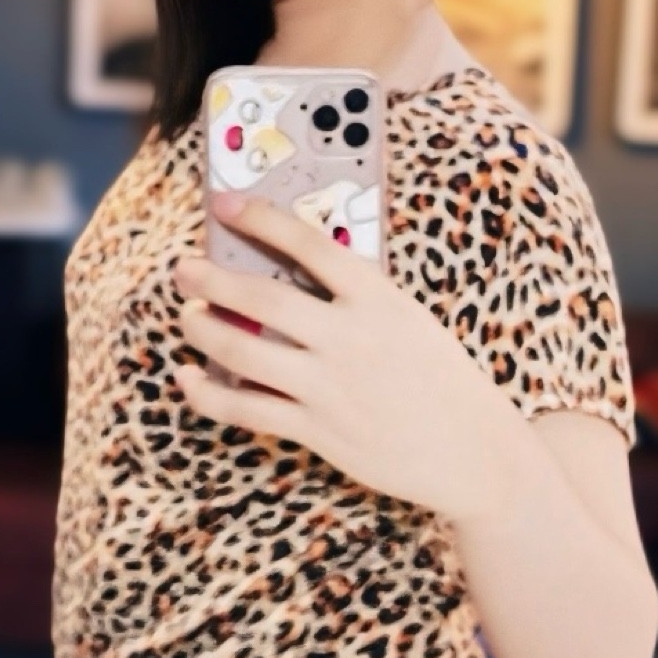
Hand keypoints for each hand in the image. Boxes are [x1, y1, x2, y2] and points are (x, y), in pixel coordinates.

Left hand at [173, 189, 523, 522]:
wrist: (474, 452)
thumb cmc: (442, 380)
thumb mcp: (410, 321)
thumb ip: (356, 300)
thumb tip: (287, 278)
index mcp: (379, 298)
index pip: (308, 244)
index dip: (259, 219)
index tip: (224, 204)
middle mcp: (349, 336)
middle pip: (259, 295)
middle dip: (209, 278)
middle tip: (183, 270)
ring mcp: (329, 385)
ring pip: (241, 348)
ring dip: (201, 328)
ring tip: (187, 317)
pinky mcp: (317, 430)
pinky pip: (245, 407)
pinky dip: (207, 391)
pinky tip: (190, 377)